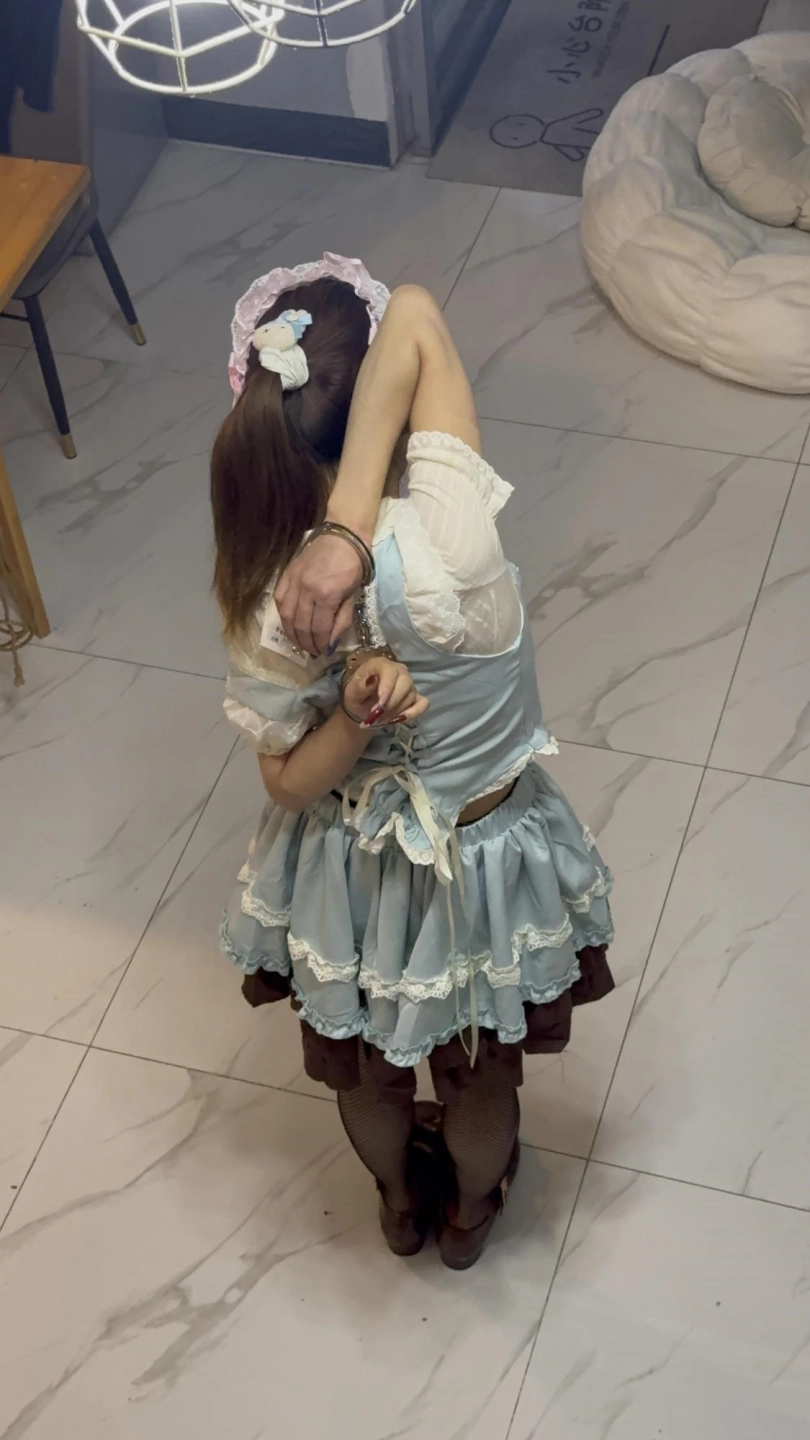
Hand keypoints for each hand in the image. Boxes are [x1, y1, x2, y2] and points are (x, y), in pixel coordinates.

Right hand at [275, 534, 364, 656]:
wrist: (343, 536)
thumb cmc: (353, 565)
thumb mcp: (353, 595)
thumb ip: (341, 620)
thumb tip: (330, 643)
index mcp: (327, 595)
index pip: (319, 629)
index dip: (321, 644)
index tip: (323, 652)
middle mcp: (306, 590)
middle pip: (301, 626)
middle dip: (306, 643)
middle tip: (312, 652)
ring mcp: (294, 582)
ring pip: (286, 616)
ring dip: (292, 634)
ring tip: (299, 643)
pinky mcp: (286, 575)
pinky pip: (279, 601)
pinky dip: (283, 616)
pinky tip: (289, 624)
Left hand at [344, 657, 428, 727]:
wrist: (362, 707)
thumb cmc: (357, 696)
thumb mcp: (351, 692)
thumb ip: (360, 687)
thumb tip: (372, 682)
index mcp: (381, 665)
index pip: (390, 671)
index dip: (387, 687)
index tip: (380, 705)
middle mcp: (399, 671)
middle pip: (405, 684)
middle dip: (391, 703)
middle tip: (376, 716)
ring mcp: (410, 684)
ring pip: (410, 697)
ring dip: (395, 712)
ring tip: (379, 719)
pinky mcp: (416, 697)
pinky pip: (423, 704)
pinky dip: (413, 713)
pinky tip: (399, 719)